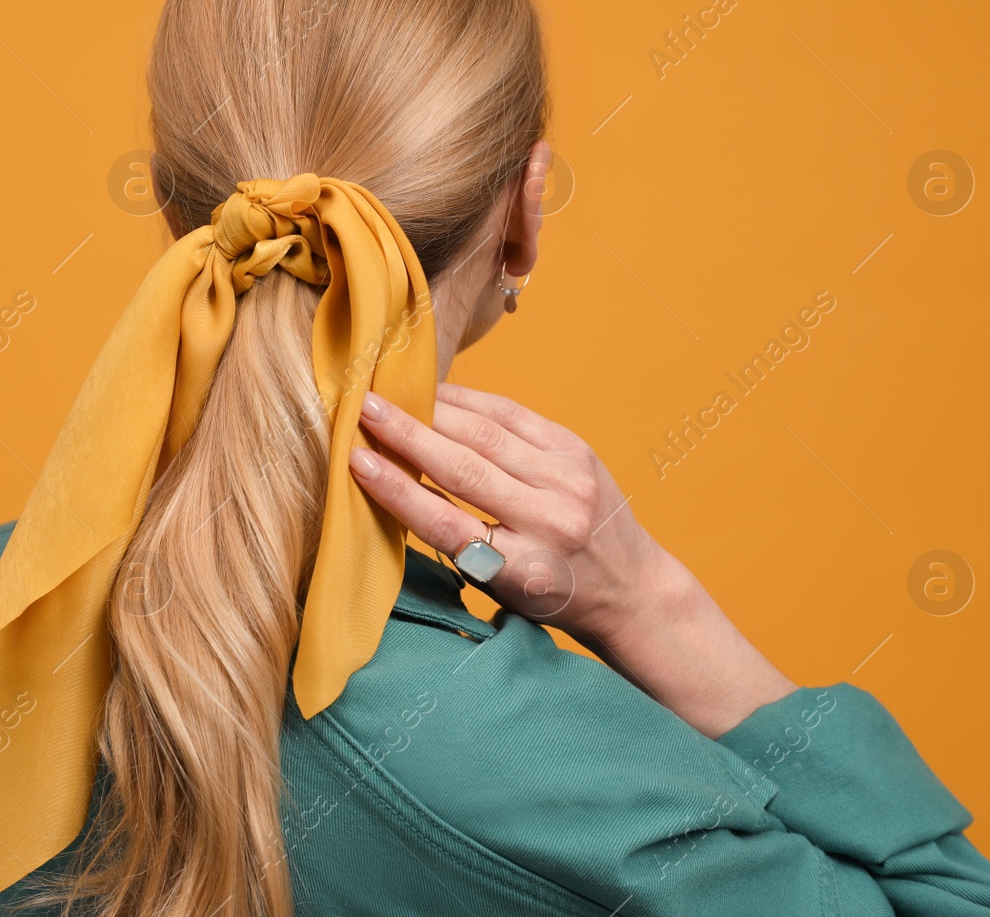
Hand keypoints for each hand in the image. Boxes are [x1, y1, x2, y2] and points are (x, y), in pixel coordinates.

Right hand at [350, 381, 797, 736]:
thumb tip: (394, 480)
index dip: (398, 490)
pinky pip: (513, 415)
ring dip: (432, 410)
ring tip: (388, 394)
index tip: (356, 462)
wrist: (633, 589)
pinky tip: (437, 393)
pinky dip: (470, 402)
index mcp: (523, 568)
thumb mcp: (500, 587)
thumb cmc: (551, 595)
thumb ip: (456, 541)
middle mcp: (549, 521)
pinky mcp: (577, 450)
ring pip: (487, 433)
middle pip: (464, 468)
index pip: (447, 524)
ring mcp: (568, 480)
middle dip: (407, 434)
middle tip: (361, 408)